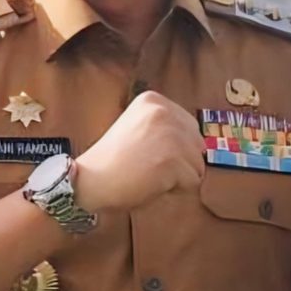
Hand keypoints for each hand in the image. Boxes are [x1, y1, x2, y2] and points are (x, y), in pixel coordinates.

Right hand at [71, 92, 204, 214]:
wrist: (90, 180)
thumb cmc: (112, 161)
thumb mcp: (138, 127)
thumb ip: (165, 127)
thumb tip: (200, 144)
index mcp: (153, 100)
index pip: (189, 127)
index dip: (174, 148)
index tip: (146, 153)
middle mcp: (164, 112)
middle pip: (197, 145)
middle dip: (180, 162)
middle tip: (148, 167)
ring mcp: (169, 135)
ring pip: (198, 164)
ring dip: (178, 177)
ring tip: (150, 175)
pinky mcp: (172, 160)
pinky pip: (193, 182)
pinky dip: (176, 190)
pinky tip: (153, 184)